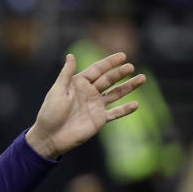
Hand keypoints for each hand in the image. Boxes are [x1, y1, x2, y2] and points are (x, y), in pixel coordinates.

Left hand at [25, 52, 145, 158]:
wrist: (50, 136)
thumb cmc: (50, 113)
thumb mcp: (57, 91)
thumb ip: (66, 73)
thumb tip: (71, 55)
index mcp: (78, 83)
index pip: (97, 70)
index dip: (109, 63)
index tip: (122, 56)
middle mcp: (89, 93)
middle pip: (108, 80)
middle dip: (120, 73)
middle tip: (131, 67)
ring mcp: (95, 106)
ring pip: (116, 94)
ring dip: (128, 87)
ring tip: (142, 78)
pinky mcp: (99, 119)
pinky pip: (115, 113)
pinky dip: (125, 109)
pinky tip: (136, 104)